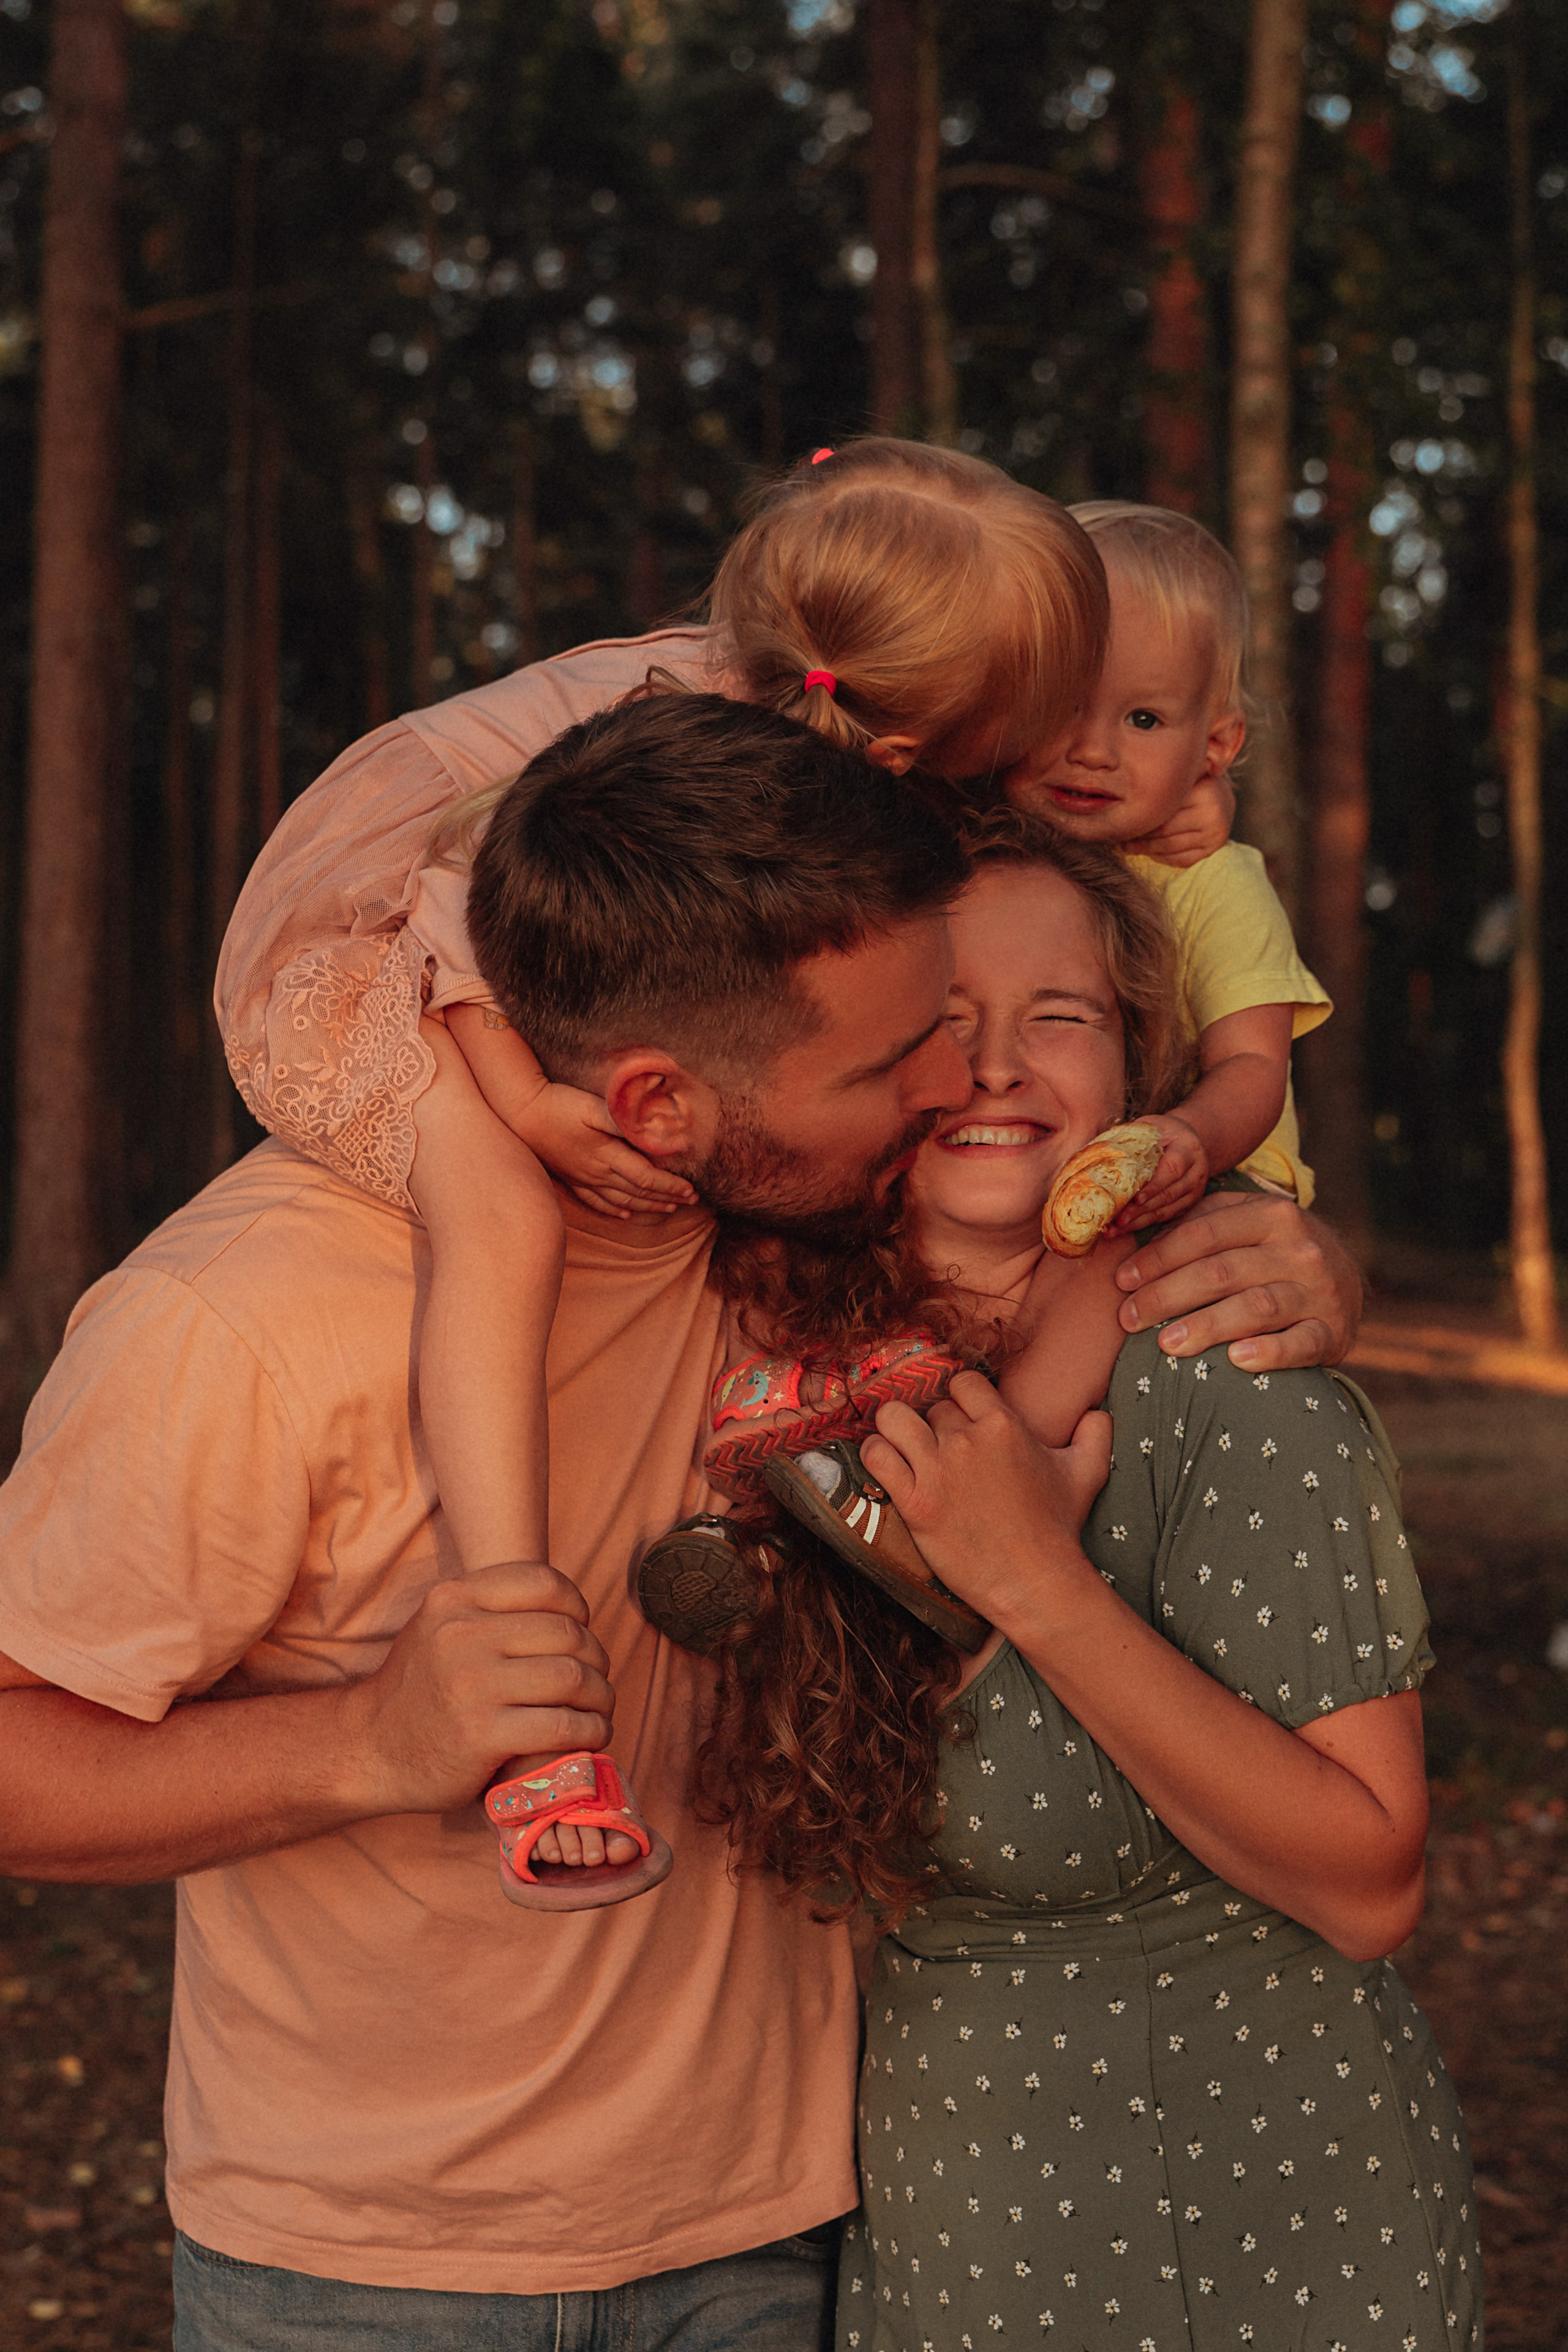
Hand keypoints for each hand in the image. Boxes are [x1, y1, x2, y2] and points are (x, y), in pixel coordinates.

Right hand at [343, 1560, 614, 1818]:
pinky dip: (588, 1732)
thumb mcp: (440, 1628)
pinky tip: (588, 1739)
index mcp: (453, 1599)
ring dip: (600, 1698)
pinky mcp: (480, 1735)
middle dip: (596, 1660)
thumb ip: (491, 1609)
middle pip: (566, 1634)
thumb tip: (570, 1609)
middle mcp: (460, 1634)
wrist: (367, 1750)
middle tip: (596, 1683)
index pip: (544, 1582)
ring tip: (599, 1713)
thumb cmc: (420, 1689)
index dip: (577, 1608)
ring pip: (572, 1678)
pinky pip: (561, 1726)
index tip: (580, 1633)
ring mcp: (470, 1685)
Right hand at [514, 1082, 697, 1220]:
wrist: (518, 1112)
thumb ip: (626, 1122)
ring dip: (646, 1207)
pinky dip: (614, 1210)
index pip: (647, 1178)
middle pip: (638, 1192)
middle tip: (691, 1202)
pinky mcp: (569, 1177)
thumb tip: (657, 1133)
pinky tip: (625, 1215)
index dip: (671, 1186)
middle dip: (667, 1198)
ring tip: (668, 1210)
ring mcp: (582, 1178)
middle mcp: (596, 1172)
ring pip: (620, 1201)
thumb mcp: (593, 1107)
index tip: (691, 1190)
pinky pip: (595, 1202)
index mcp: (606, 1155)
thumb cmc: (558, 1104)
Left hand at [861, 1372, 1111, 1624]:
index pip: (962, 1382)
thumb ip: (1095, 1433)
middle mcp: (967, 1440)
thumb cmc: (1058, 1528)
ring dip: (894, 1429)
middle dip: (934, 1425)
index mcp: (1004, 1424)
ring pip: (893, 1418)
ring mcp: (938, 1470)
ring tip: (902, 1447)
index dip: (959, 1399)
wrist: (1034, 1581)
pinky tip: (887, 1465)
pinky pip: (876, 1456)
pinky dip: (875, 1455)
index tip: (961, 1419)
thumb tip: (1096, 1411)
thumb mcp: (1088, 1473)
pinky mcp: (915, 1501)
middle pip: (931, 1407)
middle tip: (940, 1451)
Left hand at [1111, 1112, 1208, 1229]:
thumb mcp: (1150, 1126)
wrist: (1187, 1139)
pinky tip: (1124, 1228)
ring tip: (1115, 1229)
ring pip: (1166, 1210)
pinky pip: (1165, 1216)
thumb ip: (1131, 1137)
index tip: (1135, 1198)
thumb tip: (1096, 1150)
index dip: (1154, 1186)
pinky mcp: (1187, 1203)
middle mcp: (1196, 1172)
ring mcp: (1194, 1191)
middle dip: (1141, 1210)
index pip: (1172, 1169)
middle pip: (1168, 1195)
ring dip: (1139, 1221)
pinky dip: (1143, 1223)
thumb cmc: (1162, 1132)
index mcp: (1188, 1149)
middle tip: (1118, 1220)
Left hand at [1115, 1190, 1363, 1369]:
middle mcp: (1300, 1249)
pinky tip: (1235, 1360)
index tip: (1121, 1281)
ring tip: (1165, 1344)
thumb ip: (1197, 1223)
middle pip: (1221, 1272)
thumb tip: (1134, 1237)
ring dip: (1207, 1326)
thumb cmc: (1272, 1250)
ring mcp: (1320, 1291)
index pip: (1203, 1235)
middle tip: (1129, 1318)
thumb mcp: (1243, 1221)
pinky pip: (1301, 1343)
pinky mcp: (1333, 1332)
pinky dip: (1269, 1352)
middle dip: (1167, 1295)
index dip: (1157, 1258)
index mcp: (1273, 1214)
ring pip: (1256, 1307)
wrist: (1345, 1279)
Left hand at [1123, 768, 1234, 866]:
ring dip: (1145, 849)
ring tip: (1127, 847)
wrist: (1223, 798)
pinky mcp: (1214, 850)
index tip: (1119, 818)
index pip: (1162, 810)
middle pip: (1164, 831)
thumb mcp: (1182, 776)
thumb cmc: (1193, 784)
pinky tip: (1147, 853)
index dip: (1138, 816)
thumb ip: (1163, 782)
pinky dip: (1161, 858)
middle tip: (1118, 836)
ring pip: (1170, 848)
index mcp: (1203, 792)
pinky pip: (1180, 859)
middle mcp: (1213, 815)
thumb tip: (1121, 790)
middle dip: (1138, 835)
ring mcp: (1215, 835)